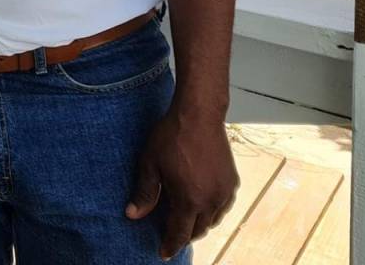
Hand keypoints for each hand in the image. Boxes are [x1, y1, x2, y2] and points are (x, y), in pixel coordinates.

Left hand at [126, 102, 238, 258]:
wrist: (198, 114)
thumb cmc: (171, 137)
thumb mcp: (150, 164)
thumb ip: (144, 193)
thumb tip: (132, 215)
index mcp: (189, 200)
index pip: (179, 233)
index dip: (170, 245)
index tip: (163, 253)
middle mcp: (211, 201)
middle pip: (198, 230)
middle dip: (184, 235)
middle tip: (170, 234)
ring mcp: (224, 192)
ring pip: (212, 220)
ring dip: (199, 224)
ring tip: (184, 219)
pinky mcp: (232, 182)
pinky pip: (222, 206)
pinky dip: (211, 211)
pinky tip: (201, 204)